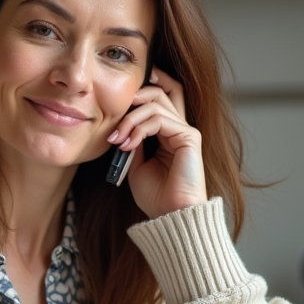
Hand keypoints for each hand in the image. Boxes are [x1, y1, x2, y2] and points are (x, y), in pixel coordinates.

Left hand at [107, 66, 208, 217]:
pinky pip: (159, 119)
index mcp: (169, 133)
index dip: (143, 89)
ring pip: (155, 102)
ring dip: (130, 119)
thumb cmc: (156, 196)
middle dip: (136, 94)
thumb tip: (123, 123)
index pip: (162, 96)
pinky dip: (138, 129)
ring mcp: (186, 130)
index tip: (116, 100)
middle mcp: (180, 127)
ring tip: (116, 139)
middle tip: (114, 111)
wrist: (170, 215)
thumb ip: (133, 140)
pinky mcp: (189, 136)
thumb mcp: (136, 163)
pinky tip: (128, 144)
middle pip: (163, 89)